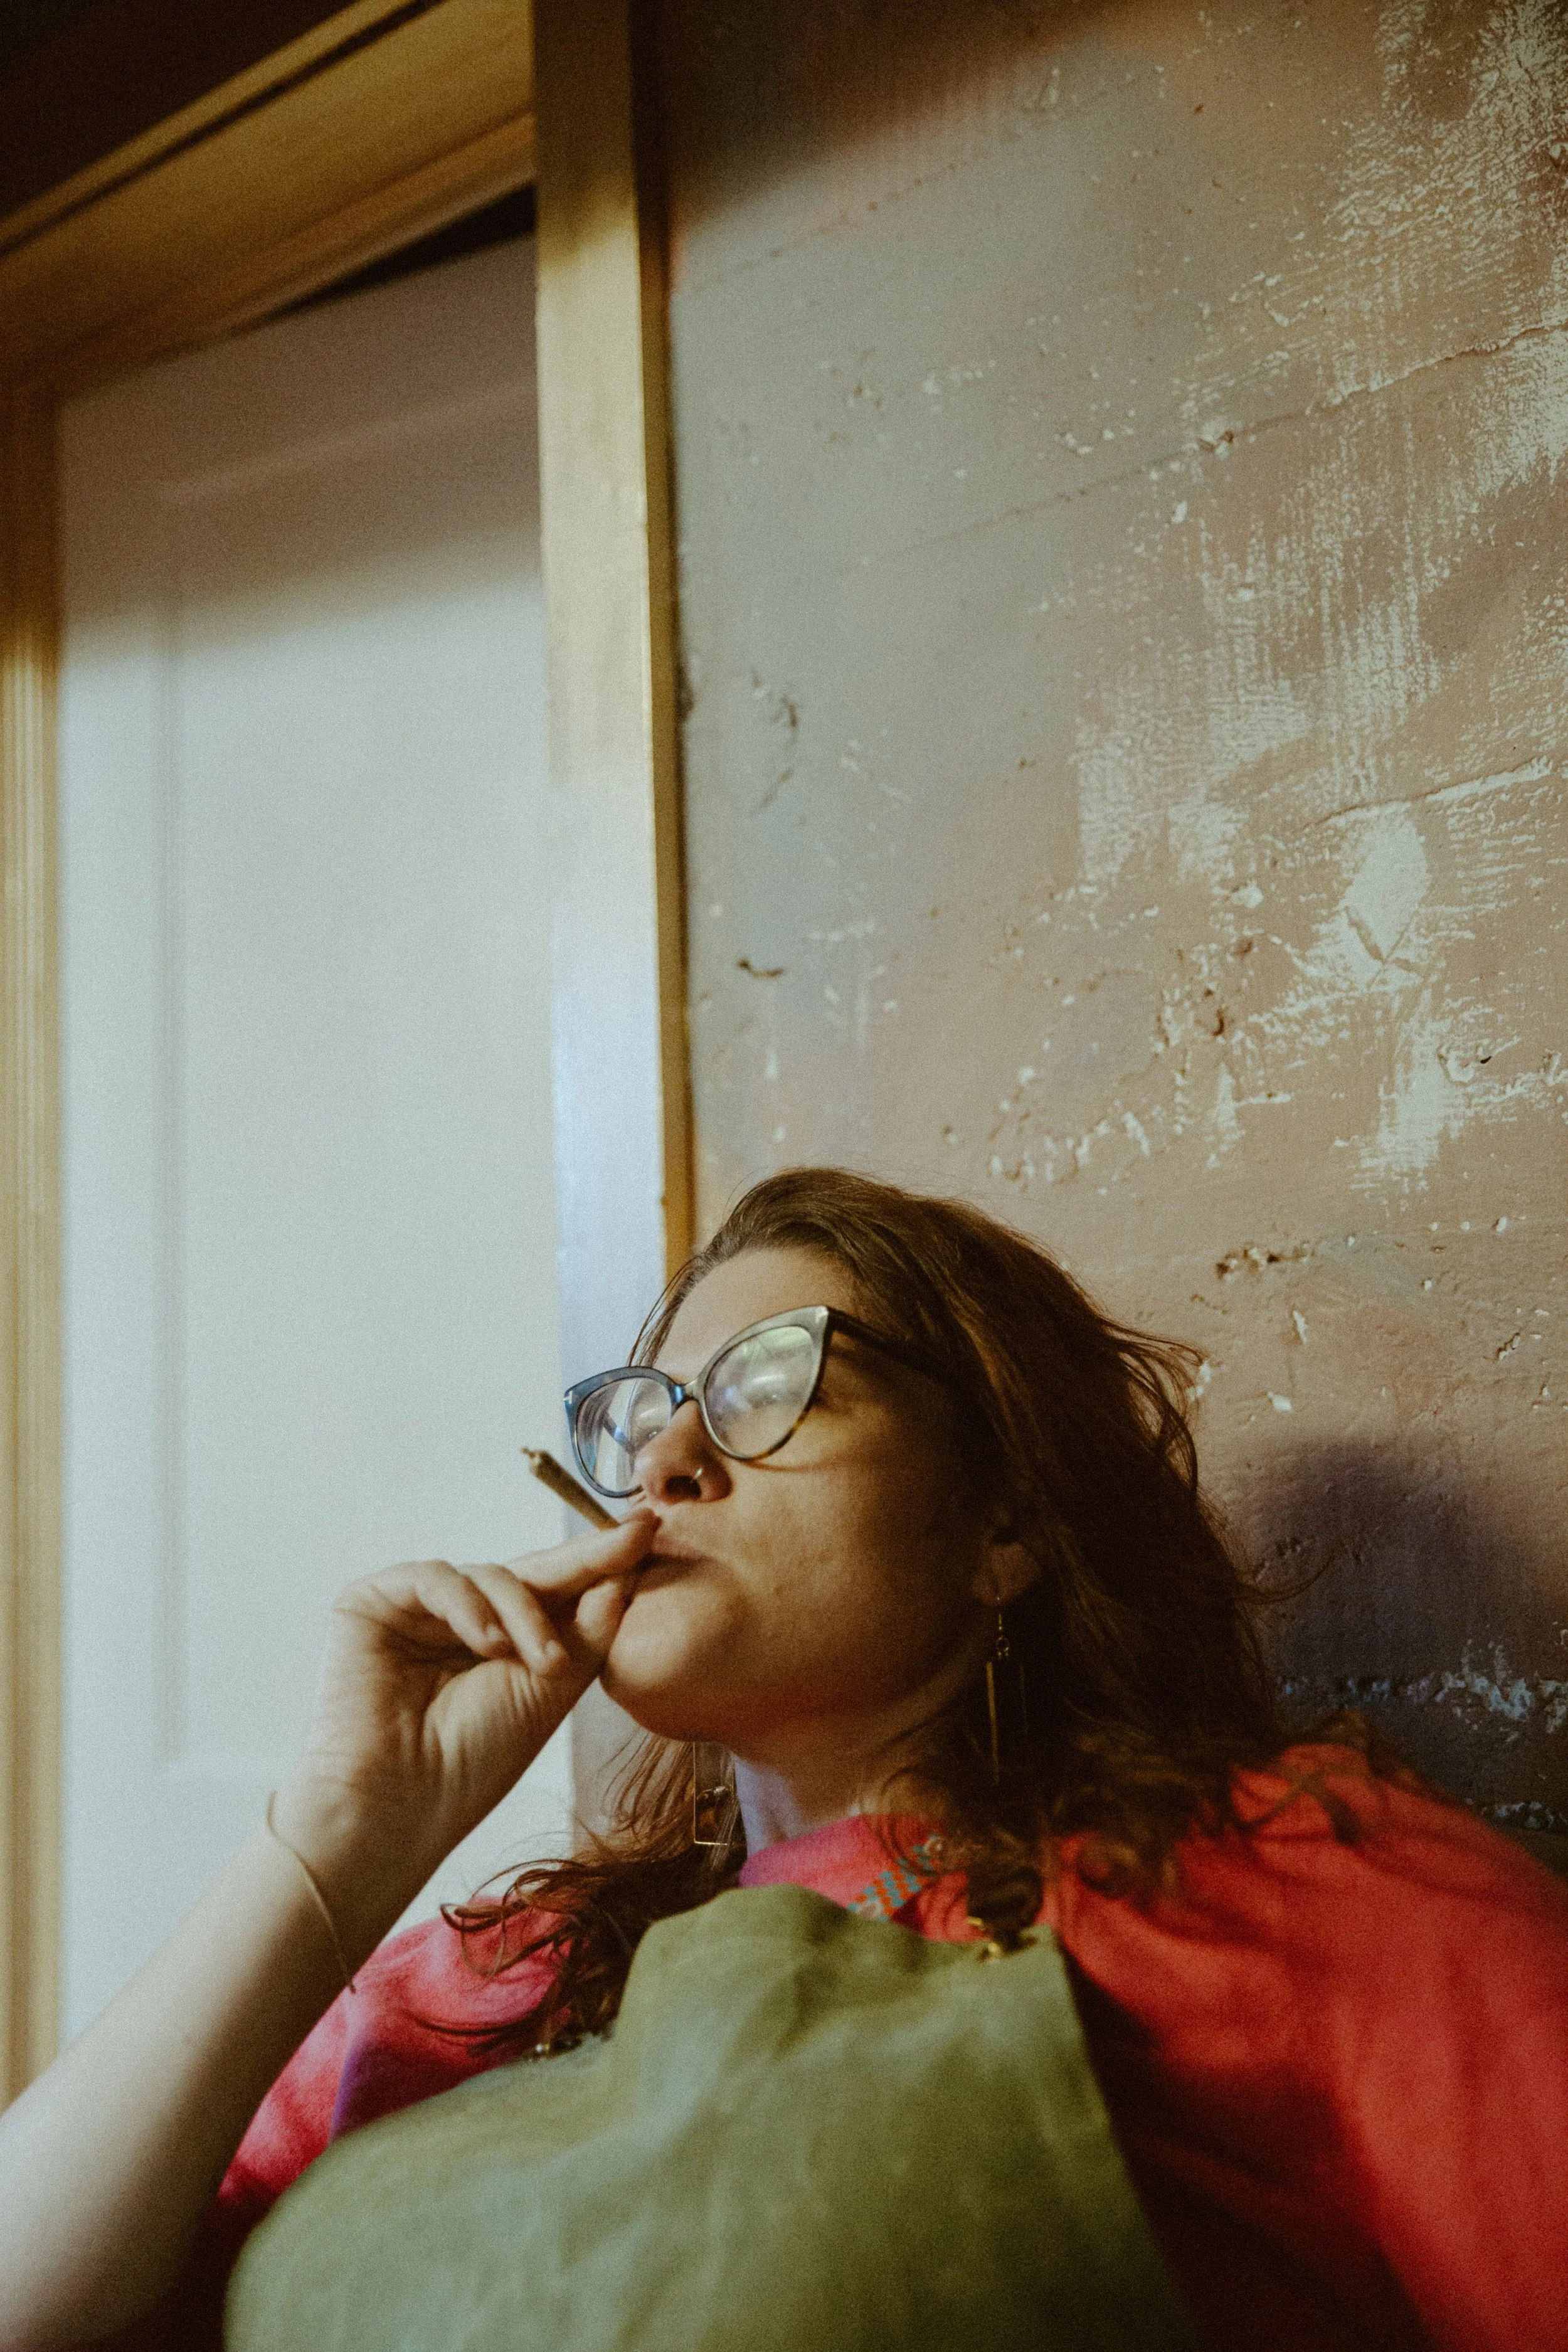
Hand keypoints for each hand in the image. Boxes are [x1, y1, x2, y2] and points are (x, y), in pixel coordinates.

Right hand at [272, 1514, 656, 1916]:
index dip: (602, 1560)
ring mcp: (416, 1609)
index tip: (650, 1529)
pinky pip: (436, 1577)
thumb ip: (589, 1626)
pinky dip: (468, 1605)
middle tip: (634, 1539)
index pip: (555, 1591)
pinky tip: (488, 1645)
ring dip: (525, 1613)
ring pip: (490, 1573)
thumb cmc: (475, 1759)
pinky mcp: (373, 1602)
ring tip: (542, 1665)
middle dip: (585, 1559)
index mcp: (501, 1641)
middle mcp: (460, 1619)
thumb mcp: (553, 1686)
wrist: (401, 1805)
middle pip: (529, 1570)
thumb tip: (628, 1568)